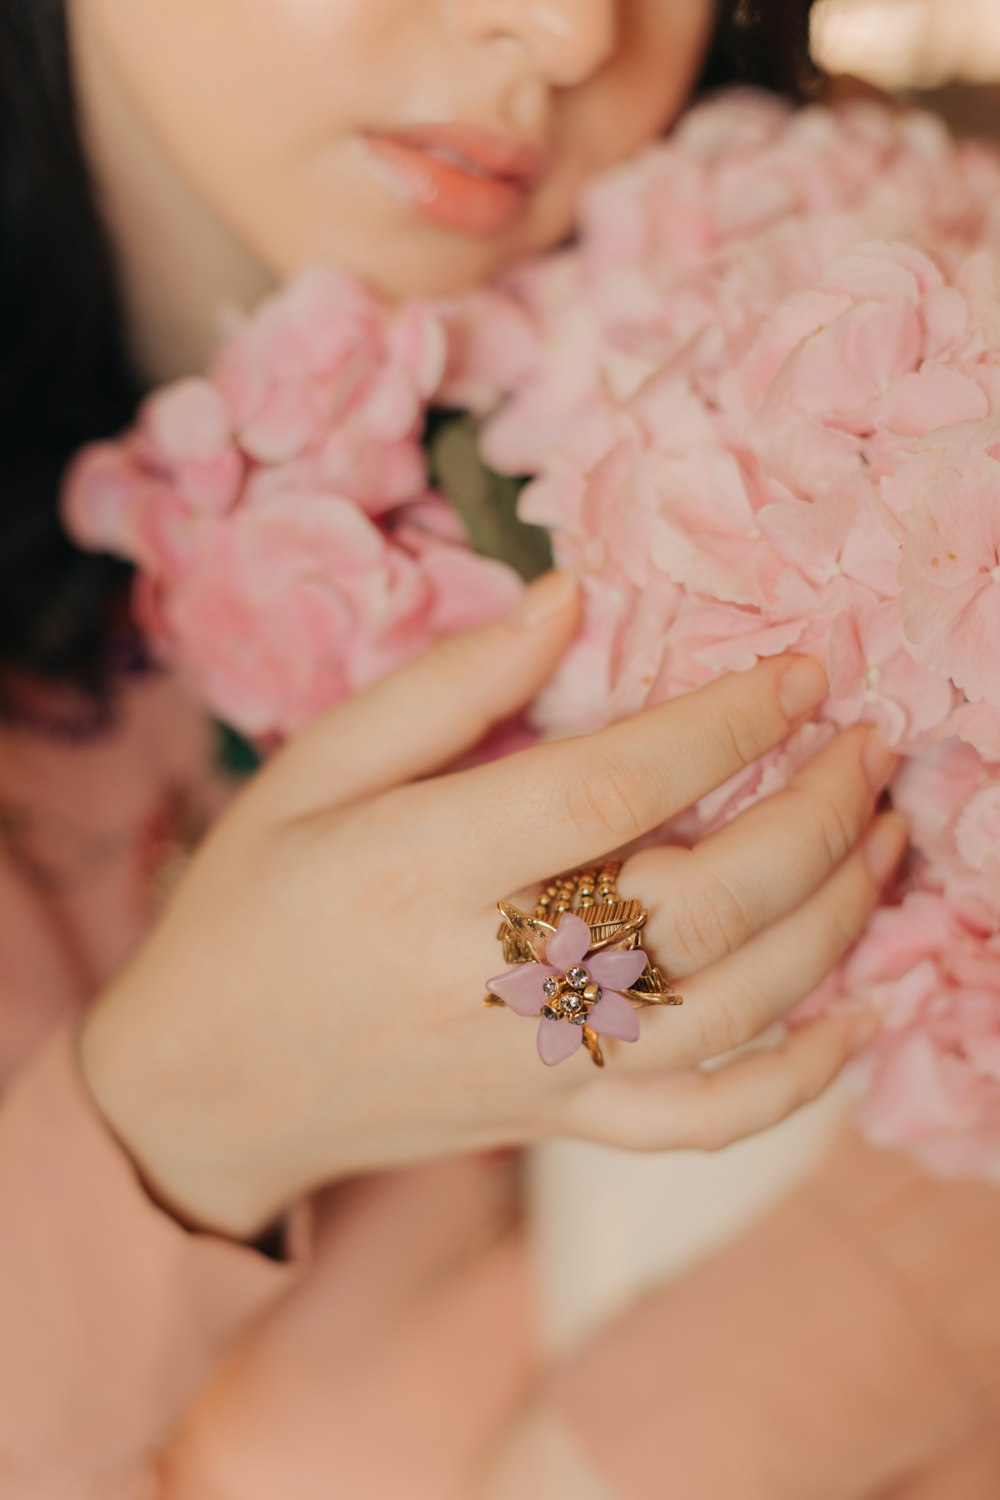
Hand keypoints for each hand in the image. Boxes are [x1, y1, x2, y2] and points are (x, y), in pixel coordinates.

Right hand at [78, 572, 902, 1238]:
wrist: (206, 1084)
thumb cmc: (253, 905)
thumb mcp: (310, 770)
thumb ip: (443, 686)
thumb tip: (568, 600)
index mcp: (425, 870)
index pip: (612, 791)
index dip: (726, 726)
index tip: (802, 674)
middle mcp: (496, 978)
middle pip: (702, 904)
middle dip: (814, 818)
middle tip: (871, 747)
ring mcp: (537, 1065)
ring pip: (730, 1009)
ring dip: (833, 921)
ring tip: (884, 838)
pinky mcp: (556, 1121)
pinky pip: (701, 1123)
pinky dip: (798, 1084)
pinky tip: (859, 1019)